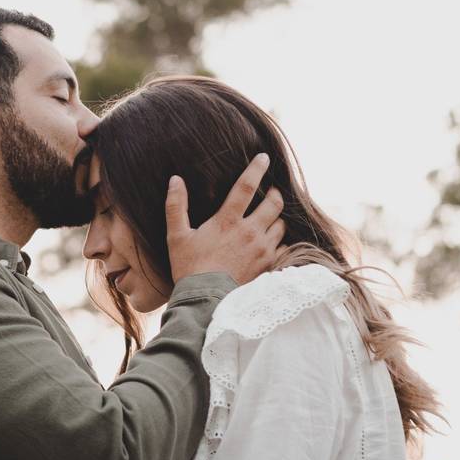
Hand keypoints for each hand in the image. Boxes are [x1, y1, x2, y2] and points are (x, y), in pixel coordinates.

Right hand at [165, 153, 286, 284]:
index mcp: (228, 220)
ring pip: (281, 225)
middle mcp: (250, 232)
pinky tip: (273, 243)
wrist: (206, 301)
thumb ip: (176, 206)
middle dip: (274, 194)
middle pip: (274, 203)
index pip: (246, 186)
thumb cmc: (189, 268)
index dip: (256, 168)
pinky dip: (280, 242)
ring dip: (277, 219)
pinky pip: (284, 248)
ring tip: (270, 218)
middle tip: (270, 192)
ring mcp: (262, 250)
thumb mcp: (176, 236)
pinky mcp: (269, 266)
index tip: (264, 158)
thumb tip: (175, 179)